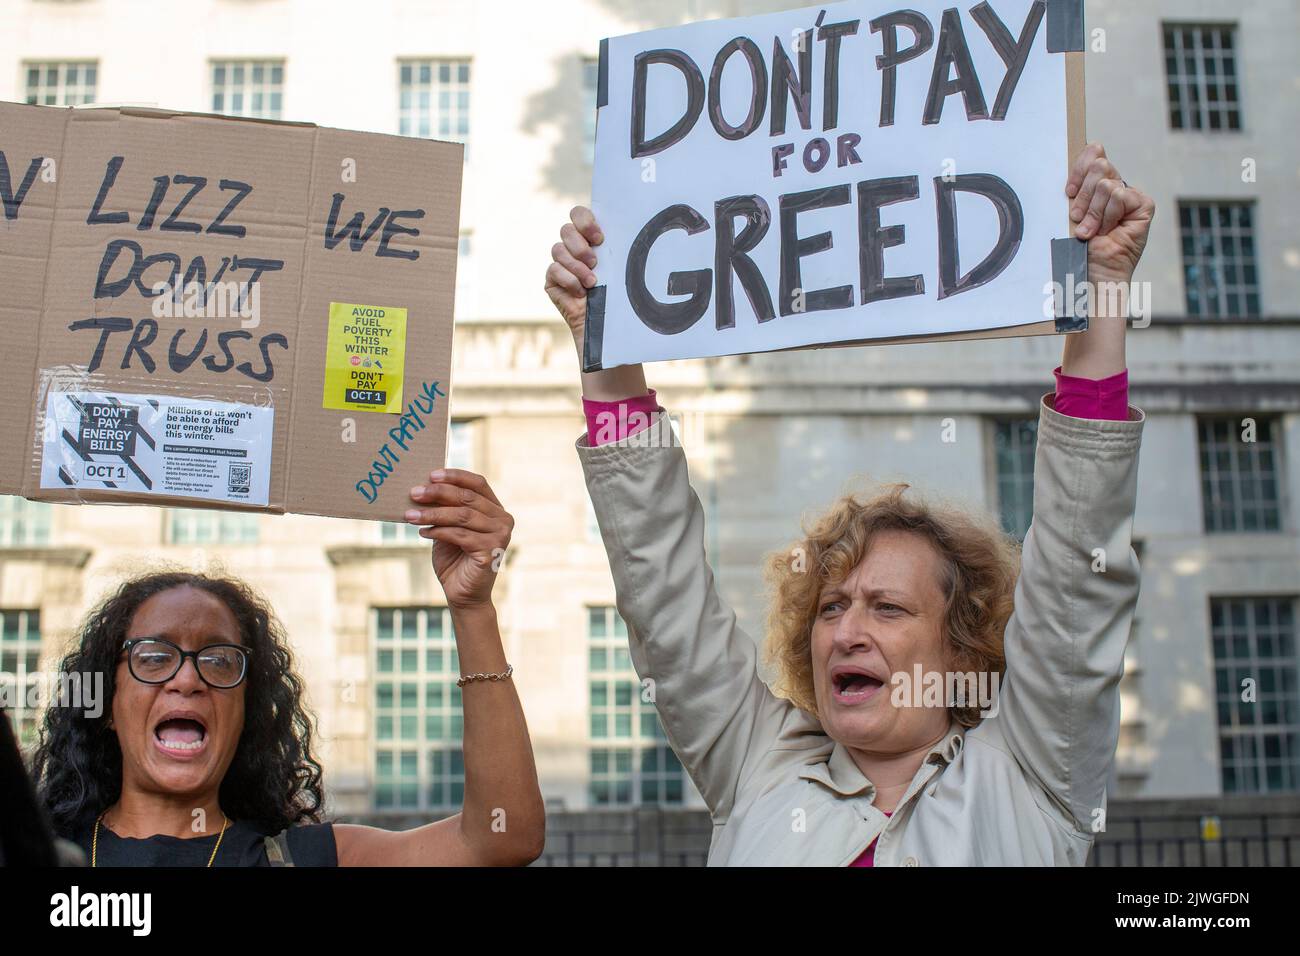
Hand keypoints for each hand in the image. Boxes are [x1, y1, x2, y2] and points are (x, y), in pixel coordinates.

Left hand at [407, 470, 512, 609]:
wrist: (463, 595)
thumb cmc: (455, 559)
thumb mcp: (449, 528)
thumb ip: (446, 509)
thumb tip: (423, 487)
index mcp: (495, 509)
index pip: (478, 483)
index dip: (455, 476)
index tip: (431, 475)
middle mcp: (503, 519)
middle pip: (467, 497)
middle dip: (438, 493)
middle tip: (414, 493)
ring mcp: (500, 535)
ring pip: (461, 515)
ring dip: (432, 513)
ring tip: (410, 515)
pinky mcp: (490, 551)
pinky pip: (459, 535)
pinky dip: (438, 532)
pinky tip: (422, 532)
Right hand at [545, 205, 603, 350]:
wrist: (605, 322)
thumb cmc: (616, 294)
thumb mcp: (617, 267)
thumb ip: (613, 248)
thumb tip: (622, 230)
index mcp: (589, 238)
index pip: (578, 214)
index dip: (585, 221)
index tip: (599, 238)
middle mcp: (572, 247)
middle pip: (566, 230)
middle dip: (580, 246)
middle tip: (595, 262)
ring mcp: (560, 263)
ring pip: (558, 249)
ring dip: (577, 266)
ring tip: (592, 282)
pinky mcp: (552, 280)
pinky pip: (554, 269)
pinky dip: (569, 280)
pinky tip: (581, 292)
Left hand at [1066, 142, 1155, 285]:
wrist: (1090, 273)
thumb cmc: (1078, 248)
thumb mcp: (1072, 211)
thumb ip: (1079, 184)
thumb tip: (1091, 149)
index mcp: (1096, 184)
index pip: (1093, 153)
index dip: (1079, 169)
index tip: (1068, 192)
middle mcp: (1115, 187)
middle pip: (1099, 166)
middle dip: (1083, 197)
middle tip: (1078, 219)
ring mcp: (1131, 196)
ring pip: (1107, 185)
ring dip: (1093, 213)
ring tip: (1091, 231)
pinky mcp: (1144, 205)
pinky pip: (1121, 196)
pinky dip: (1108, 215)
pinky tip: (1108, 230)